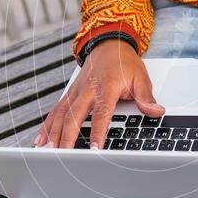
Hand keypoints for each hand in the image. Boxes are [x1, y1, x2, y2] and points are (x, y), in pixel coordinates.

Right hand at [33, 39, 164, 148]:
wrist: (108, 43)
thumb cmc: (124, 62)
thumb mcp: (141, 77)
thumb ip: (146, 97)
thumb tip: (156, 111)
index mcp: (106, 86)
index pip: (101, 112)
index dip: (97, 131)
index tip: (95, 148)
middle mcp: (88, 89)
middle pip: (74, 115)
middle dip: (67, 136)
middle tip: (64, 155)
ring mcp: (76, 91)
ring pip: (61, 114)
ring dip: (54, 133)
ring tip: (48, 151)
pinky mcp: (70, 93)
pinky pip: (56, 111)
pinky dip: (47, 126)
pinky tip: (41, 140)